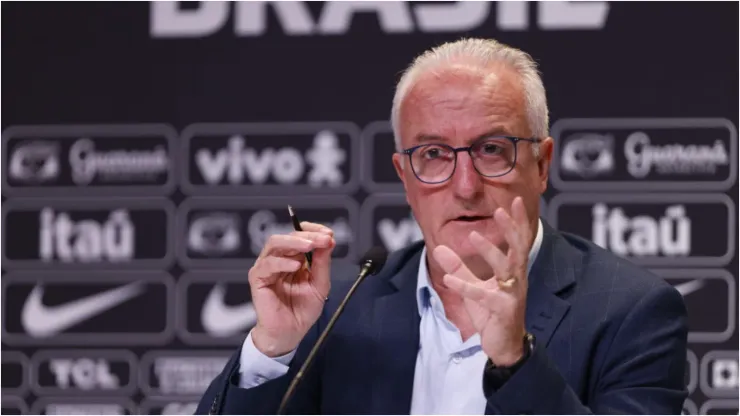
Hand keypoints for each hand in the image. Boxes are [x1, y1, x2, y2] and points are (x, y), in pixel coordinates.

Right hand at [248, 222, 335, 356]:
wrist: (290, 333)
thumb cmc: (302, 311)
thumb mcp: (320, 284)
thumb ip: (323, 263)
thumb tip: (329, 241)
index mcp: (294, 258)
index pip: (300, 236)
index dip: (313, 231)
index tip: (328, 234)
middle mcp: (279, 259)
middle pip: (288, 236)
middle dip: (308, 235)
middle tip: (323, 238)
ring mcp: (267, 267)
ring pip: (275, 243)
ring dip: (294, 242)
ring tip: (310, 246)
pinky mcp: (258, 278)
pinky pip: (268, 264)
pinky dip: (282, 262)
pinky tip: (295, 266)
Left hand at [432, 196, 532, 365]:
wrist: (503, 345)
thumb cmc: (491, 313)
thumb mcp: (472, 286)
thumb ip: (458, 267)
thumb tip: (438, 247)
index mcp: (512, 270)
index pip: (517, 241)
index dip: (516, 222)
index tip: (512, 201)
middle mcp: (516, 278)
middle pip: (517, 248)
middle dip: (510, 228)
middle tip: (500, 209)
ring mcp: (511, 294)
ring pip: (505, 268)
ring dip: (489, 251)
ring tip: (472, 235)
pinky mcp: (503, 310)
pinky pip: (484, 296)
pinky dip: (466, 287)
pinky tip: (449, 280)